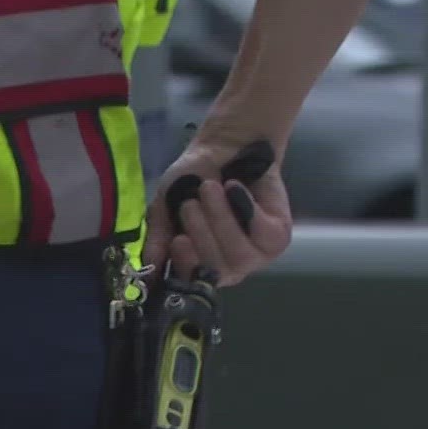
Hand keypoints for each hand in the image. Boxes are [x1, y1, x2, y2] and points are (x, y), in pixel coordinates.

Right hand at [141, 131, 292, 286]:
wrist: (224, 146)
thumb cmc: (193, 178)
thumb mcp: (166, 205)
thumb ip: (158, 237)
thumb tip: (149, 269)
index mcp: (199, 263)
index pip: (194, 282)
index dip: (188, 265)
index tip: (178, 240)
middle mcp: (229, 266)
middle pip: (219, 270)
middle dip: (202, 233)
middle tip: (191, 203)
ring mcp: (257, 254)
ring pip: (241, 256)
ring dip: (221, 218)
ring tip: (210, 189)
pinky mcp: (278, 236)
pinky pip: (263, 234)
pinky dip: (245, 208)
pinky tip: (234, 189)